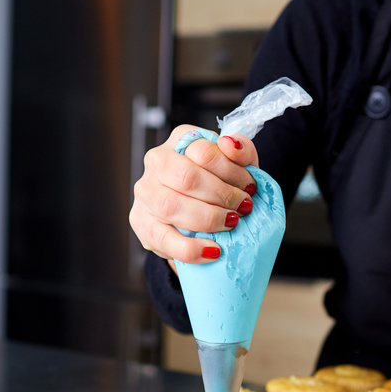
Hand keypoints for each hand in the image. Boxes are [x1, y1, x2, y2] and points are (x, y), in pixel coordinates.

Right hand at [129, 125, 258, 263]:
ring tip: (230, 224)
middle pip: (186, 177)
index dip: (232, 172)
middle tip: (243, 208)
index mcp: (181, 140)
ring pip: (171, 205)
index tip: (250, 187)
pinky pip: (162, 238)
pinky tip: (212, 251)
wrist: (201, 218)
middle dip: (221, 196)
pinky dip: (190, 248)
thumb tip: (231, 144)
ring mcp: (145, 191)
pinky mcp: (140, 221)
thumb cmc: (221, 185)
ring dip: (208, 219)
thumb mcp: (238, 166)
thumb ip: (242, 151)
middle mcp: (157, 161)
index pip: (203, 151)